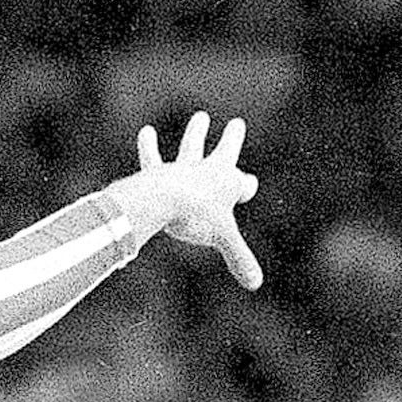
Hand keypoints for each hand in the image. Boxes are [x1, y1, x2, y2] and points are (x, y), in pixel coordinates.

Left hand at [115, 111, 262, 290]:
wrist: (163, 197)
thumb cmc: (197, 216)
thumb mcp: (223, 238)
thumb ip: (239, 258)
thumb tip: (255, 284)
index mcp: (228, 184)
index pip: (244, 184)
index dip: (246, 187)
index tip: (248, 186)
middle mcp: (208, 171)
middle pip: (224, 152)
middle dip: (231, 139)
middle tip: (237, 123)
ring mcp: (182, 169)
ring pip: (191, 147)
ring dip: (196, 132)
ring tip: (200, 116)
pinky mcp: (157, 171)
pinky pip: (152, 157)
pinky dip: (149, 145)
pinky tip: (145, 131)